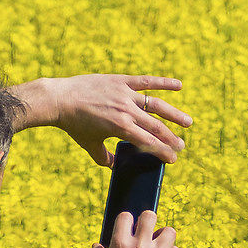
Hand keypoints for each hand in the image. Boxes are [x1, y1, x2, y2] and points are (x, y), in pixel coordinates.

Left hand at [18, 73, 192, 165]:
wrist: (60, 99)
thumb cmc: (74, 124)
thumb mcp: (89, 144)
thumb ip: (103, 157)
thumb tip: (114, 166)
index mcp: (121, 128)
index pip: (149, 142)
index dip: (163, 152)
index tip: (173, 159)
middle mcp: (126, 111)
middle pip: (156, 126)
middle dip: (171, 138)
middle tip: (182, 146)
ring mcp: (124, 94)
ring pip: (156, 105)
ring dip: (174, 114)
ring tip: (188, 122)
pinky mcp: (121, 81)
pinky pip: (146, 81)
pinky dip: (163, 83)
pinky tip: (179, 85)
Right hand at [93, 209, 179, 247]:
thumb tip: (98, 245)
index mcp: (120, 244)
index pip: (126, 216)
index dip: (127, 221)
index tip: (128, 228)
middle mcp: (140, 247)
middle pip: (150, 216)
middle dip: (147, 222)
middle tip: (145, 232)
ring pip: (169, 232)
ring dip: (162, 236)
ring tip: (157, 246)